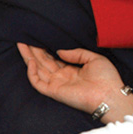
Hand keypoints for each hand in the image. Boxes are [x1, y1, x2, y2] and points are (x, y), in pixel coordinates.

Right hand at [16, 43, 132, 122]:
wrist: (110, 95)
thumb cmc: (107, 78)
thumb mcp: (94, 58)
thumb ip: (76, 53)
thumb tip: (59, 50)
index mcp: (72, 71)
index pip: (53, 59)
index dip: (44, 49)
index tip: (38, 38)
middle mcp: (62, 78)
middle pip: (42, 62)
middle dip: (32, 50)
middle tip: (23, 38)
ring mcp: (57, 85)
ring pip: (37, 70)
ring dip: (28, 57)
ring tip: (21, 44)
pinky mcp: (54, 92)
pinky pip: (38, 83)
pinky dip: (32, 73)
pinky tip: (31, 60)